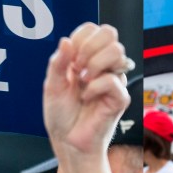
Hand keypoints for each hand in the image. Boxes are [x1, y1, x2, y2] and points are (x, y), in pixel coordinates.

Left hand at [43, 23, 130, 157]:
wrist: (68, 142)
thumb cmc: (61, 117)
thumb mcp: (52, 86)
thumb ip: (58, 63)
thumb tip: (66, 41)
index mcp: (87, 59)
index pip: (94, 30)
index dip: (81, 38)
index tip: (69, 59)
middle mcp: (104, 67)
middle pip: (110, 34)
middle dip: (89, 48)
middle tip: (76, 70)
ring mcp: (114, 81)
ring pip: (117, 52)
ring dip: (94, 64)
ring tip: (82, 82)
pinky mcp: (120, 98)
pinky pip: (113, 80)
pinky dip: (95, 87)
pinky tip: (87, 98)